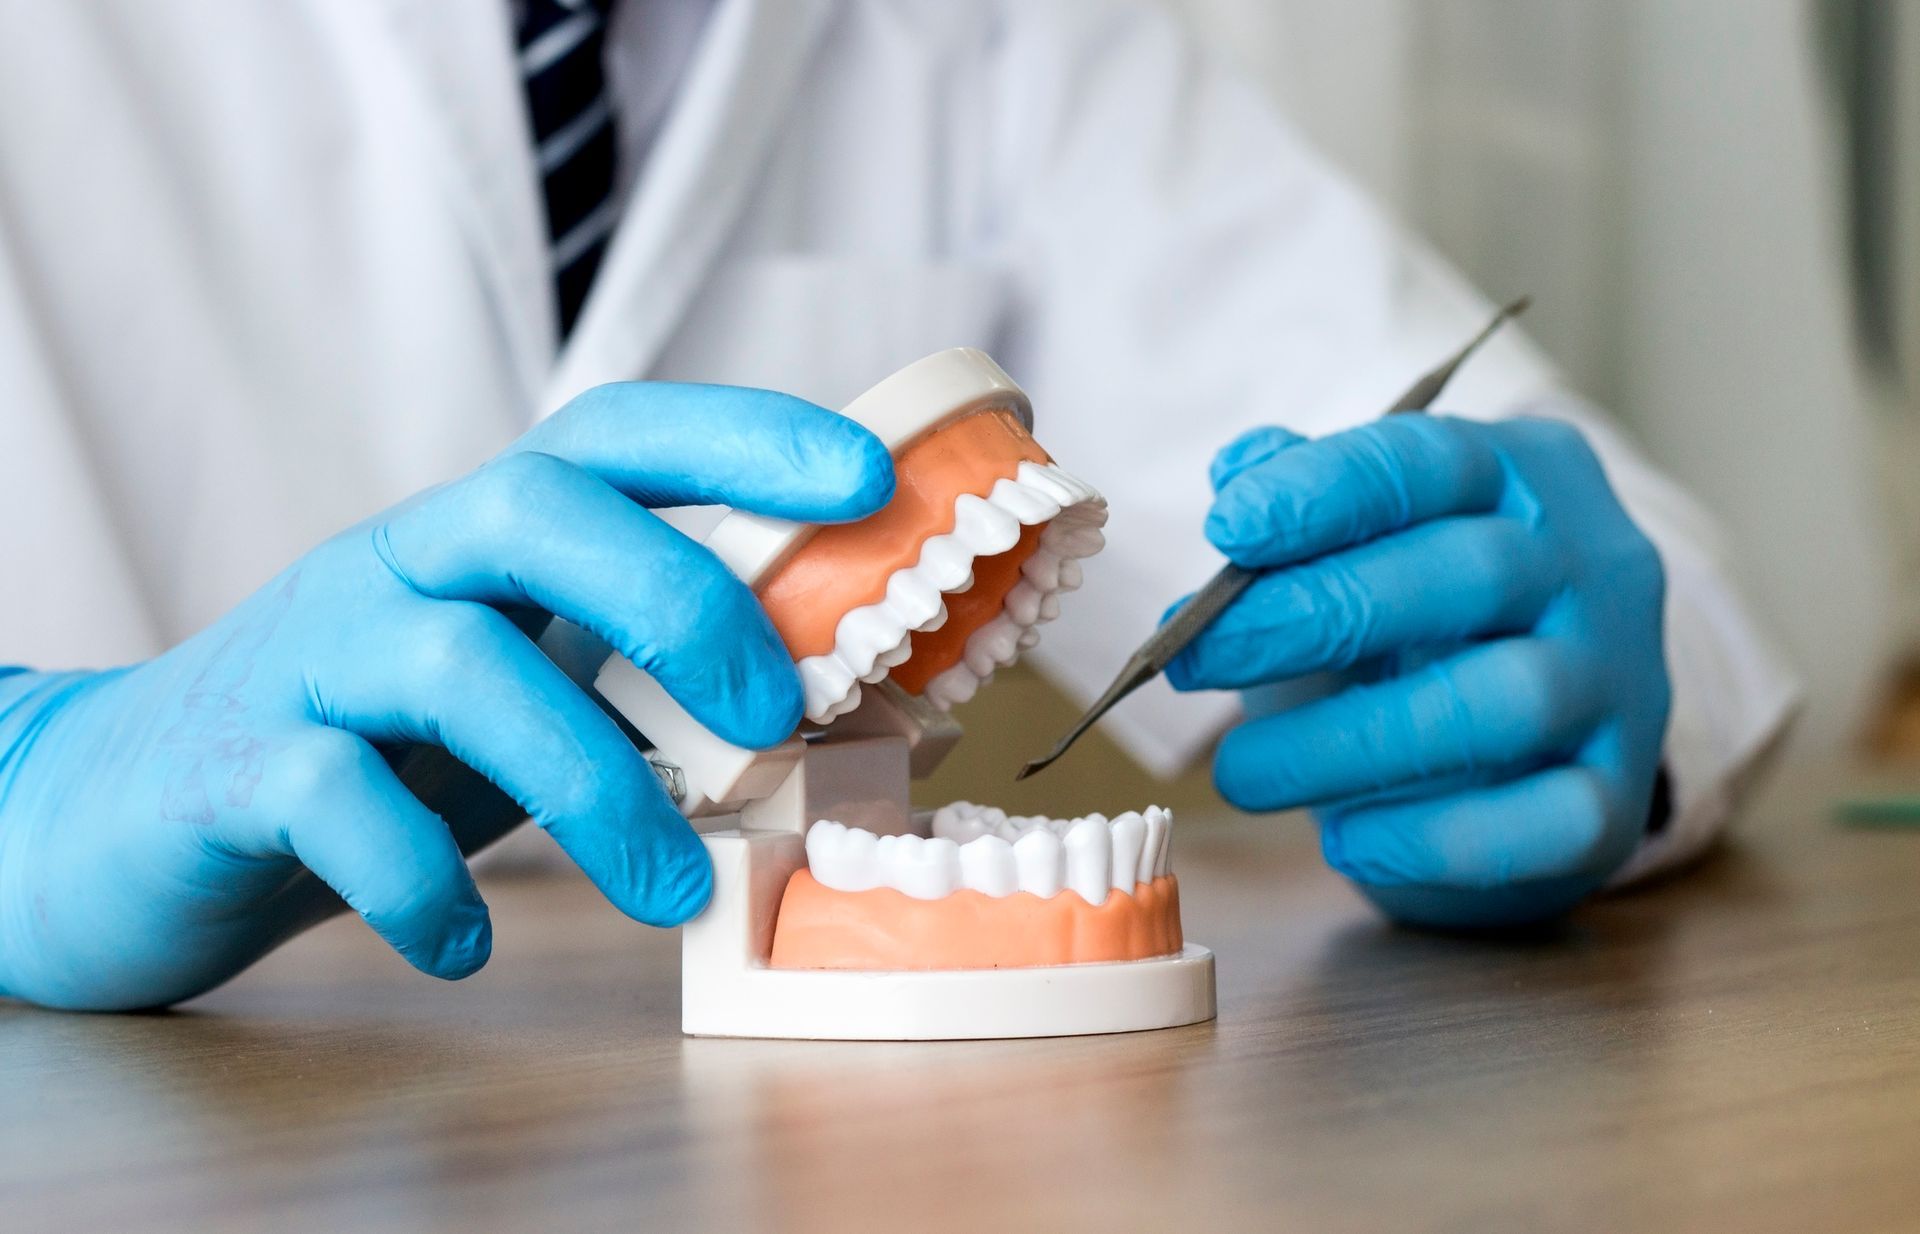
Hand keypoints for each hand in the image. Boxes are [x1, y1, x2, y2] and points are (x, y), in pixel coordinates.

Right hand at [0, 384, 891, 1008]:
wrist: (129, 808)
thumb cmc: (372, 746)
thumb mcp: (512, 684)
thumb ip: (632, 676)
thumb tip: (831, 712)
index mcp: (481, 541)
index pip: (613, 437)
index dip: (742, 438)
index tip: (867, 480)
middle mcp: (398, 569)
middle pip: (537, 512)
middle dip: (680, 600)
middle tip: (775, 720)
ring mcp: (313, 659)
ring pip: (455, 668)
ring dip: (591, 786)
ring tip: (671, 893)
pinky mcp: (237, 766)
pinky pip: (334, 803)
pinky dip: (423, 882)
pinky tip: (469, 942)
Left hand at [1168, 415, 1669, 927]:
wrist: (1509, 749)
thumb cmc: (1407, 624)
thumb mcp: (1351, 545)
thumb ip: (1298, 501)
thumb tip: (1240, 471)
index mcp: (1523, 475)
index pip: (1435, 459)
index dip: (1329, 489)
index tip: (1228, 530)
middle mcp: (1593, 569)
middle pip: (1475, 573)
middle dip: (1320, 614)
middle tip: (1195, 659)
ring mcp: (1620, 685)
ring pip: (1506, 702)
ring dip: (1354, 741)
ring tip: (1241, 773)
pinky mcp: (1616, 801)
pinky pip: (1546, 821)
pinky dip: (1436, 837)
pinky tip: (1345, 841)